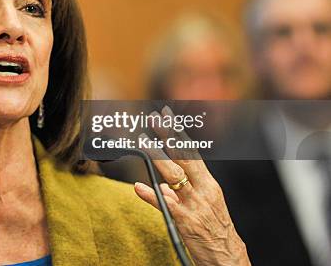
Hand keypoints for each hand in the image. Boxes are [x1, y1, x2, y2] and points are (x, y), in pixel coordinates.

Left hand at [133, 107, 249, 265]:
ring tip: (142, 141)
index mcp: (209, 185)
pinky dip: (150, 195)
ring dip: (157, 157)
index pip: (192, 153)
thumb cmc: (215, 233)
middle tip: (155, 118)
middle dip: (168, 136)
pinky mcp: (185, 221)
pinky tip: (138, 187)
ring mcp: (194, 205)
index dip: (179, 133)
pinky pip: (165, 205)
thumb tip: (160, 186)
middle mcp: (203, 191)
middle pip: (184, 157)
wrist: (228, 259)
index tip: (168, 116)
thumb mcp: (202, 208)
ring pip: (173, 176)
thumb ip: (180, 194)